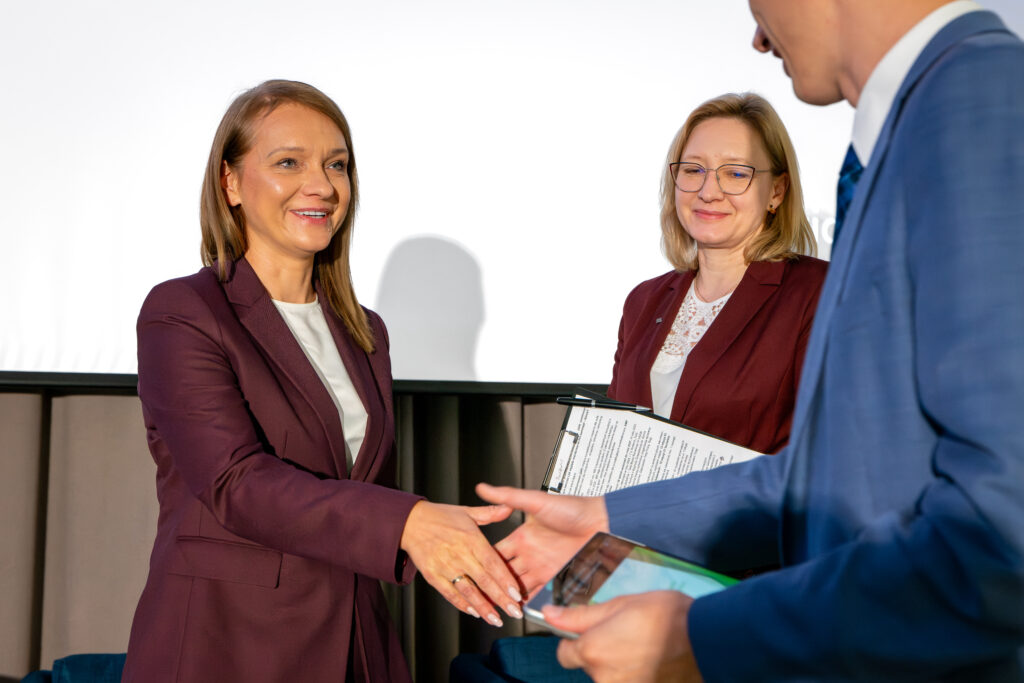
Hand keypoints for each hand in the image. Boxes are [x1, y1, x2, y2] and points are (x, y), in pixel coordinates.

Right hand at [400, 500, 522, 625]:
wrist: (410, 521)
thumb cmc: (440, 516)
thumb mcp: (467, 511)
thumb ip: (490, 513)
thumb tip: (509, 508)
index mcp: (471, 538)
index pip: (493, 563)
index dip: (506, 580)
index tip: (517, 594)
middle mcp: (460, 554)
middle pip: (484, 581)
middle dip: (501, 599)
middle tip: (514, 612)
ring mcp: (445, 566)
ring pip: (468, 591)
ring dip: (484, 607)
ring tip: (496, 620)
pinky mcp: (432, 575)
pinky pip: (449, 593)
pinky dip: (462, 604)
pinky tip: (474, 613)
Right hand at [475, 482, 608, 596]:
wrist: (602, 522)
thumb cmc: (574, 508)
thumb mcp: (537, 501)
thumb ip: (509, 497)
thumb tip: (484, 488)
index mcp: (522, 536)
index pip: (496, 553)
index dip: (483, 563)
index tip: (471, 571)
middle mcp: (530, 553)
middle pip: (504, 573)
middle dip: (492, 585)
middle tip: (480, 596)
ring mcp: (542, 566)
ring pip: (518, 586)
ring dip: (508, 596)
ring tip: (496, 607)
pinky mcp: (555, 577)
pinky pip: (538, 593)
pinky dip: (528, 602)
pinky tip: (519, 608)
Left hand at [546, 591, 701, 682]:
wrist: (706, 639)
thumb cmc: (663, 615)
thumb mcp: (619, 605)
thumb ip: (580, 616)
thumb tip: (548, 615)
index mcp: (593, 652)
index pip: (564, 654)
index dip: (577, 641)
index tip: (596, 632)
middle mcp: (603, 680)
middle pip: (590, 668)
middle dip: (603, 654)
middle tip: (629, 636)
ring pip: (610, 678)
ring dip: (621, 666)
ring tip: (645, 649)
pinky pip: (631, 682)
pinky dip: (637, 675)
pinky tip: (653, 663)